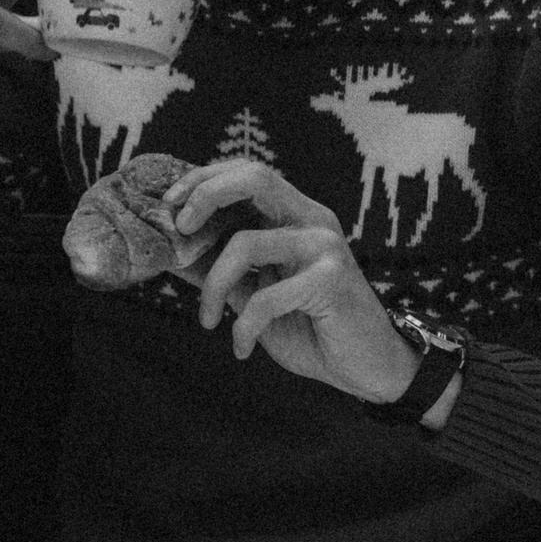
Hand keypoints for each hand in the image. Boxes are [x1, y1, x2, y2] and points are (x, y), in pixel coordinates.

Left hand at [166, 160, 425, 408]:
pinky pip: (265, 297)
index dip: (205, 179)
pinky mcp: (331, 280)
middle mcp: (313, 219)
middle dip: (205, 195)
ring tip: (207, 320)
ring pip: (245, 242)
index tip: (170, 205)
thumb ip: (226, 272)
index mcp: (297, 215)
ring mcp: (325, 246)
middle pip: (254, 177)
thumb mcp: (257, 296)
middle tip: (181, 231)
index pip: (248, 173)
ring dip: (212, 285)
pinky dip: (242, 327)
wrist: (370, 368)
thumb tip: (174, 253)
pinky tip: (241, 347)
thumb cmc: (313, 329)